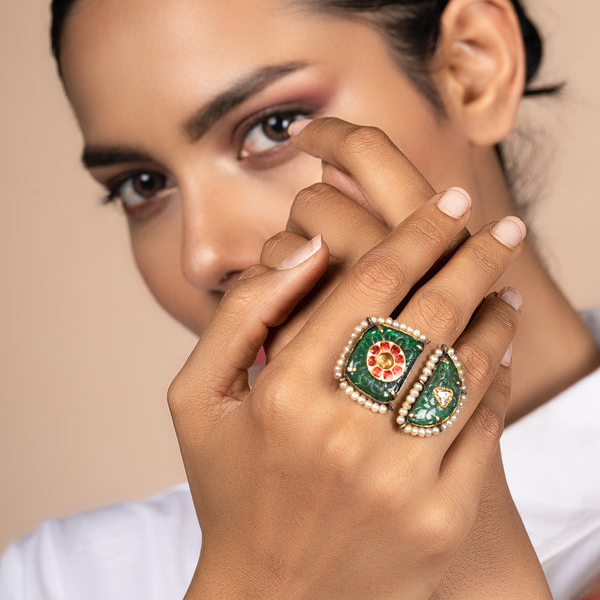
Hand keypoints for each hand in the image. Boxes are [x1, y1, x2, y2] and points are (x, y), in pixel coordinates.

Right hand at [169, 132, 532, 597]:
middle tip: (504, 227)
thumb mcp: (199, 397)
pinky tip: (499, 350)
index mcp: (283, 393)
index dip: (417, 233)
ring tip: (503, 285)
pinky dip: (498, 377)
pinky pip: (484, 426)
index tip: (448, 202)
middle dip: (475, 256)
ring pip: (468, 367)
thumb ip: (242, 312)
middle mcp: (344, 432)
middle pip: (431, 315)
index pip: (371, 284)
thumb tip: (307, 247)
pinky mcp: (440, 519)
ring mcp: (399, 480)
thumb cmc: (231, 486)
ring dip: (494, 314)